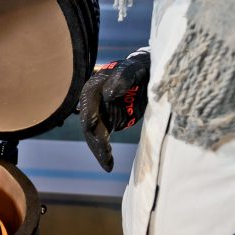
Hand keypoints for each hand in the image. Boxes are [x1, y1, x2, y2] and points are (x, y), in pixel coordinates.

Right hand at [79, 51, 149, 171]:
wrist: (145, 74)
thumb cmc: (138, 69)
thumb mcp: (132, 70)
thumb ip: (122, 79)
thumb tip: (107, 94)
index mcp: (93, 88)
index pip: (88, 105)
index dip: (90, 118)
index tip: (96, 131)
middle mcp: (92, 103)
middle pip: (89, 125)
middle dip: (96, 141)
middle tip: (105, 156)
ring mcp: (99, 114)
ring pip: (94, 135)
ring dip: (99, 151)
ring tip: (107, 165)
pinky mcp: (107, 123)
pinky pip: (102, 140)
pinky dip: (104, 152)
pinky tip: (108, 163)